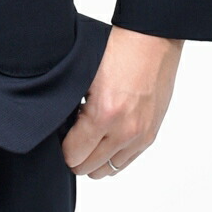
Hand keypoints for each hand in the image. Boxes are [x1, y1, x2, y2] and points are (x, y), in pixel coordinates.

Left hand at [62, 25, 182, 178]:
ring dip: (94, 159)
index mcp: (103, 114)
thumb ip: (72, 105)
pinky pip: (126, 161)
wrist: (151, 41)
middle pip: (89, 168)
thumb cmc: (117, 50)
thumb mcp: (84, 75)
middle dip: (75, 155)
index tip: (59, 134)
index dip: (61, 147)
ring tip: (87, 137)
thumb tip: (59, 126)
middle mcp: (124, 131)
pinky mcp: (150, 134)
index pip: (73, 154)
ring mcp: (140, 136)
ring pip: (108, 170)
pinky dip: (112, 155)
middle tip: (70, 136)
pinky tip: (104, 135)